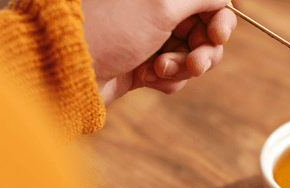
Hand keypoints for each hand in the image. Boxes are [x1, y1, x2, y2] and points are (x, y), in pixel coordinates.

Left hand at [81, 0, 236, 104]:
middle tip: (195, 65)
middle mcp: (155, 7)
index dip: (220, 17)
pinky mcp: (143, 63)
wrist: (68, 68)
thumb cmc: (111, 28)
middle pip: (204, 28)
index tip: (217, 35)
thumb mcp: (163, 3)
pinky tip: (146, 78)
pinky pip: (174, 73)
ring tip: (159, 70)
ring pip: (191, 54)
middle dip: (204, 50)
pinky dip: (166, 79)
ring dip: (183, 66)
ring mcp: (149, 36)